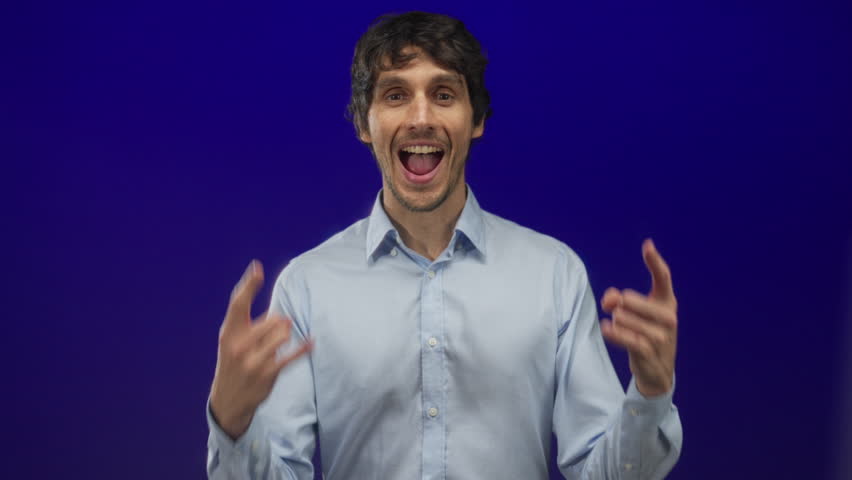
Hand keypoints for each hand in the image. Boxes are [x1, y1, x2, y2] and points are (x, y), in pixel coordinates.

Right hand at [210, 260, 312, 438]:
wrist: (227, 399)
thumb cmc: (233, 361)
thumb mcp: (231, 340)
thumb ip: (246, 322)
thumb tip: (277, 311)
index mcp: (228, 333)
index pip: (238, 304)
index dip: (248, 285)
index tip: (257, 268)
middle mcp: (238, 345)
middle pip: (272, 320)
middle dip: (280, 322)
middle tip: (277, 330)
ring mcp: (252, 361)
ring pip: (282, 335)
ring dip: (286, 335)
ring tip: (280, 341)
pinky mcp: (266, 374)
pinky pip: (290, 356)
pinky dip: (302, 348)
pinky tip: (311, 342)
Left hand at [600, 239, 677, 396]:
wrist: (657, 371)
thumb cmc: (645, 334)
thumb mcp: (635, 315)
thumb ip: (619, 300)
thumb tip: (610, 298)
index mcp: (667, 303)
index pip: (664, 278)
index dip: (655, 261)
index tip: (647, 245)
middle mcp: (669, 318)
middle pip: (635, 301)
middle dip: (619, 302)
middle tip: (610, 305)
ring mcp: (662, 337)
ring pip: (629, 320)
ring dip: (617, 321)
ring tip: (615, 321)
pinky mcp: (651, 353)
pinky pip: (630, 340)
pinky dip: (616, 334)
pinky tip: (607, 328)